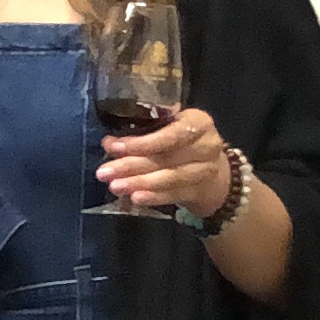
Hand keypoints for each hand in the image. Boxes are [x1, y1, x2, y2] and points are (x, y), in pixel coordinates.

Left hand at [98, 105, 233, 217]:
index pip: (170, 133)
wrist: (214, 173)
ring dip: (140, 183)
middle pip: (166, 157)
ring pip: (170, 177)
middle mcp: (207, 144)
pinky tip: (135, 198)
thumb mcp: (171, 129)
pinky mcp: (201, 191)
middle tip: (104, 172)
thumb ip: (145, 133)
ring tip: (115, 186)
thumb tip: (109, 142)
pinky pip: (174, 195)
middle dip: (132, 164)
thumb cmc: (184, 145)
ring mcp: (206, 170)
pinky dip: (154, 197)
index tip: (114, 147)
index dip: (141, 143)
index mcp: (198, 122)